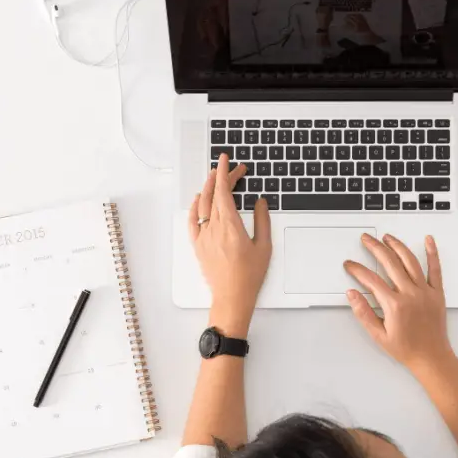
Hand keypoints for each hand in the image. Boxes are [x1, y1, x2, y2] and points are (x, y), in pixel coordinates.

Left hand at [190, 154, 271, 337]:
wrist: (232, 297)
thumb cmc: (249, 276)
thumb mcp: (264, 246)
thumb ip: (262, 221)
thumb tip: (260, 202)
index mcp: (231, 226)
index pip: (224, 191)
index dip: (225, 173)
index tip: (226, 161)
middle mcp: (214, 229)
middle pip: (214, 195)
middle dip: (222, 178)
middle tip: (231, 169)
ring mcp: (203, 236)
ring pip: (202, 205)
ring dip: (208, 188)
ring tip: (214, 177)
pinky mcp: (198, 245)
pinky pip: (192, 221)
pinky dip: (195, 206)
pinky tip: (199, 199)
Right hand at [343, 234, 451, 370]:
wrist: (431, 358)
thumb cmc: (407, 349)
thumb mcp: (378, 335)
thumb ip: (363, 313)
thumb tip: (352, 294)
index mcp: (395, 305)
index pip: (371, 280)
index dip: (357, 269)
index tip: (350, 264)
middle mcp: (410, 294)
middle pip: (389, 263)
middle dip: (375, 248)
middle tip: (366, 239)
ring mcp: (425, 292)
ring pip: (410, 261)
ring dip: (397, 246)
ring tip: (387, 237)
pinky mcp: (437, 293)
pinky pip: (435, 269)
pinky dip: (432, 253)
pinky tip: (428, 240)